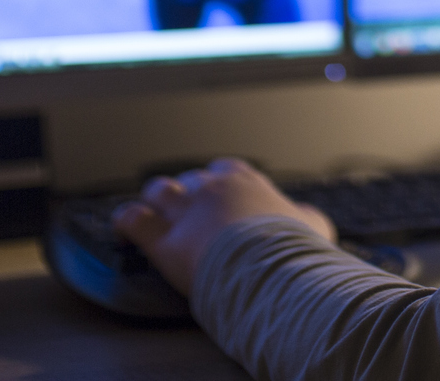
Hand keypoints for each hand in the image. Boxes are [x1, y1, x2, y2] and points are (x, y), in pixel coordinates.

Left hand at [112, 157, 336, 296]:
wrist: (273, 270)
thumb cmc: (296, 250)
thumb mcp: (314, 226)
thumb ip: (306, 216)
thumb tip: (306, 216)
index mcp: (246, 181)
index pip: (226, 170)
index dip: (220, 183)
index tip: (222, 197)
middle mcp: (212, 188)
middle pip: (191, 180)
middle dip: (189, 194)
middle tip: (190, 214)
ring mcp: (186, 212)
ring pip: (159, 191)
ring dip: (157, 201)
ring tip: (157, 214)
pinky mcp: (164, 241)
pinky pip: (134, 220)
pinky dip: (126, 222)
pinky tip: (125, 229)